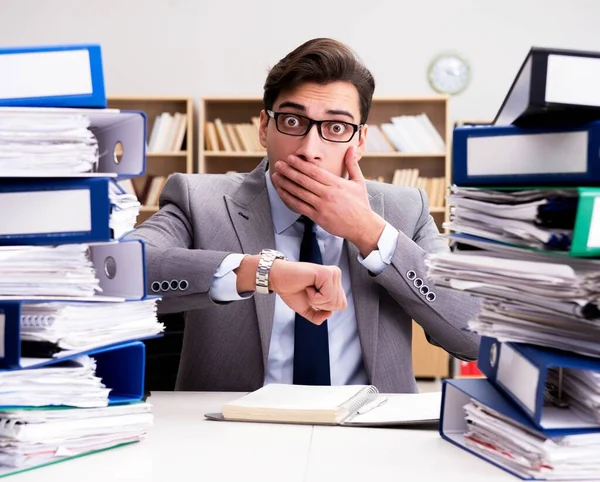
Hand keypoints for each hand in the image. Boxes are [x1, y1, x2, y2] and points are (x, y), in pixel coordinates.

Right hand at [270, 260, 346, 324]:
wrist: (279, 280)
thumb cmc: (292, 291)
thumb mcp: (307, 309)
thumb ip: (319, 316)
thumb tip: (329, 314)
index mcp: (335, 282)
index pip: (341, 305)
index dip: (324, 307)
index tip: (312, 295)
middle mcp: (336, 275)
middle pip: (339, 305)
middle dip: (321, 305)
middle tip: (309, 292)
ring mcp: (332, 273)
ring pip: (334, 301)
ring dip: (316, 300)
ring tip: (308, 288)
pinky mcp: (327, 273)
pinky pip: (327, 296)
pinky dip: (314, 297)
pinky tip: (308, 286)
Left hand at [271, 146, 385, 255]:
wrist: (362, 226)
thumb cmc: (360, 204)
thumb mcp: (359, 181)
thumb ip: (352, 164)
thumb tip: (351, 147)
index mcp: (336, 183)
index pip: (314, 171)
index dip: (300, 164)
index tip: (290, 158)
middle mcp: (328, 194)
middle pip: (304, 180)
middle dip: (289, 171)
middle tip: (278, 164)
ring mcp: (322, 206)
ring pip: (299, 192)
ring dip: (286, 183)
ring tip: (276, 176)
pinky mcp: (318, 217)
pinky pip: (300, 206)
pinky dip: (289, 198)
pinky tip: (282, 192)